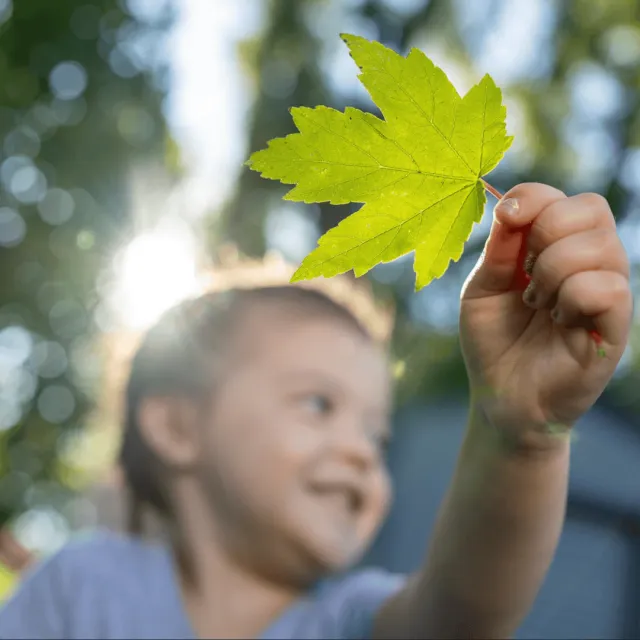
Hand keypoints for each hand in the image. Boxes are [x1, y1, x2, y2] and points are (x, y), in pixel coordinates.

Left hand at [460, 183, 632, 449]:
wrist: (499, 397)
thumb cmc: (493, 340)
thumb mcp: (481, 289)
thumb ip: (499, 249)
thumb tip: (510, 204)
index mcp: (556, 248)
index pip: (562, 198)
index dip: (533, 198)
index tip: (506, 219)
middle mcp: (590, 263)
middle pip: (591, 208)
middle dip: (545, 234)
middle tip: (525, 277)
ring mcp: (607, 293)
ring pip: (599, 246)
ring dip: (553, 272)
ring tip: (537, 304)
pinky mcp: (616, 327)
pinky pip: (608, 288)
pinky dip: (571, 299)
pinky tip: (559, 321)